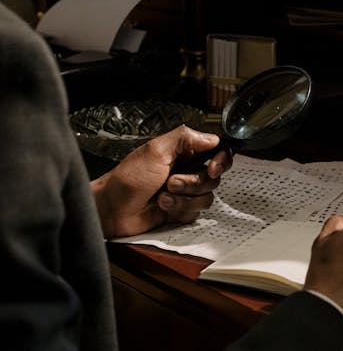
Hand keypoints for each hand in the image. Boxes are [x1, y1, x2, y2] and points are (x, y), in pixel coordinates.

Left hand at [91, 125, 231, 237]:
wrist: (113, 208)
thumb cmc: (128, 178)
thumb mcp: (156, 150)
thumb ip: (185, 138)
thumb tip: (212, 137)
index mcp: (183, 152)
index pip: (216, 152)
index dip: (221, 161)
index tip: (212, 169)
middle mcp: (186, 170)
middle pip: (213, 178)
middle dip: (193, 183)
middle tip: (171, 182)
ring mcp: (184, 192)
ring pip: (206, 198)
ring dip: (184, 198)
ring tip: (163, 195)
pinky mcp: (181, 210)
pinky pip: (195, 213)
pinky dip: (179, 209)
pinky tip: (161, 206)